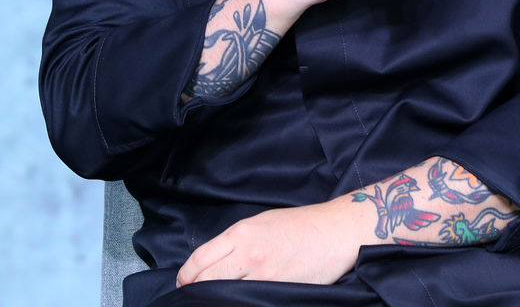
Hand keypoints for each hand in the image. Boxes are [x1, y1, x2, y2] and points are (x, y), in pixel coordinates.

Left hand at [175, 197, 366, 286]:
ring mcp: (263, 276)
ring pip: (224, 295)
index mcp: (242, 232)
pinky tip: (239, 302)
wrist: (334, 231)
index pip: (200, 259)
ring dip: (215, 300)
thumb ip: (237, 241)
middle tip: (193, 298)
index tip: (183, 284)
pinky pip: (249, 302)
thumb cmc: (301, 224)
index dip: (186, 275)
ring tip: (213, 301)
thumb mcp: (263, 222)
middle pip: (206, 281)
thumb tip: (215, 262)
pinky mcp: (278, 292)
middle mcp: (249, 253)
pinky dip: (238, 303)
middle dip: (195, 291)